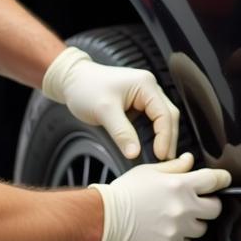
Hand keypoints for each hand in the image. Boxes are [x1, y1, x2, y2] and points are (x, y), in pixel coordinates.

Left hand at [42, 47, 179, 159]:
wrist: (72, 80)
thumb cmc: (86, 87)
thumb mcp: (104, 111)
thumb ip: (121, 133)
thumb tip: (134, 153)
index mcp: (146, 84)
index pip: (164, 114)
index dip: (165, 137)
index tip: (161, 156)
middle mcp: (149, 87)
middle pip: (169, 116)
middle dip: (168, 138)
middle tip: (165, 161)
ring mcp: (145, 95)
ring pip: (163, 118)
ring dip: (164, 137)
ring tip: (162, 157)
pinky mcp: (138, 103)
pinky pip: (152, 120)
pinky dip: (155, 133)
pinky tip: (154, 146)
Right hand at [89, 152, 231, 240]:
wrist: (106, 217)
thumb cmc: (125, 192)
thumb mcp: (149, 171)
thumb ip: (175, 166)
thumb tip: (190, 161)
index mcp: (180, 186)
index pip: (215, 180)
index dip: (221, 179)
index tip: (222, 181)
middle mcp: (183, 208)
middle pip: (215, 209)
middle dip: (208, 204)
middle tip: (196, 203)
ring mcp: (177, 229)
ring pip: (200, 229)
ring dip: (192, 223)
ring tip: (174, 218)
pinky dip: (176, 238)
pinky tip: (162, 229)